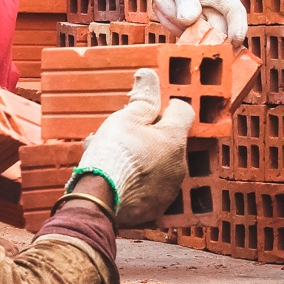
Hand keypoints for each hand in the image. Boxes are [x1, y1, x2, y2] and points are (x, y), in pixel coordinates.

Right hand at [74, 69, 193, 226]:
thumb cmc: (115, 153)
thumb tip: (149, 76)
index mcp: (175, 139)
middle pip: (169, 140)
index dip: (166, 106)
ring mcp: (169, 189)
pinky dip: (137, 180)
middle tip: (125, 134)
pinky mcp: (156, 207)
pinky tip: (116, 177)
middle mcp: (179, 165)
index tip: (149, 108)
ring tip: (115, 156)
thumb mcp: (126, 118)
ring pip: (159, 164)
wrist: (100, 198)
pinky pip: (149, 187)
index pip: (183, 111)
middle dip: (150, 134)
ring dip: (143, 158)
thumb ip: (143, 98)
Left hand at [145, 0, 247, 42]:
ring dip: (170, 17)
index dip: (238, 28)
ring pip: (191, 33)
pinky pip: (179, 31)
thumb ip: (186, 0)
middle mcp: (217, 9)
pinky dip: (166, 19)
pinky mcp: (190, 26)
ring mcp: (203, 19)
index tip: (235, 42)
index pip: (235, 12)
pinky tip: (162, 1)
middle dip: (184, 22)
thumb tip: (189, 21)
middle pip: (210, 30)